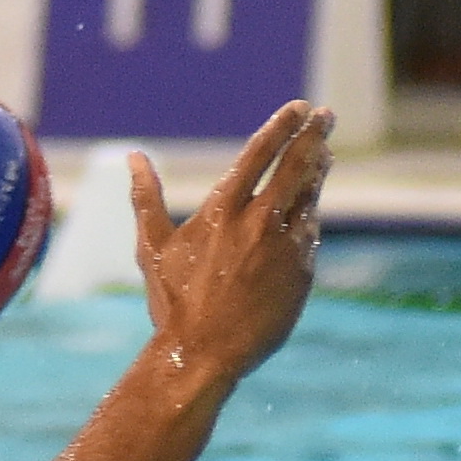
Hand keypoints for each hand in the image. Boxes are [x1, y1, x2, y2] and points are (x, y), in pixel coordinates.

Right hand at [129, 99, 331, 378]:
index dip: (282, 125)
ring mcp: (285, 246)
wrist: (202, 354)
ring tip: (325, 152)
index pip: (260, 153)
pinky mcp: (302, 272)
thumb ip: (146, 196)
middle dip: (314, 135)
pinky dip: (309, 215)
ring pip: (309, 196)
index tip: (299, 107)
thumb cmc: (172, 302)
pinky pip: (309, 234)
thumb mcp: (152, 246)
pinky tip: (309, 209)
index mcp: (222, 210)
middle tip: (327, 114)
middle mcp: (258, 222)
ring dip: (318, 169)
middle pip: (296, 165)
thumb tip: (132, 157)